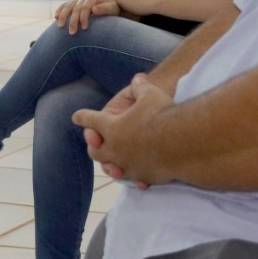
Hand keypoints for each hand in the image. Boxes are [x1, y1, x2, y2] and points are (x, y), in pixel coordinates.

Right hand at [55, 0, 120, 34]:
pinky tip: (55, 17)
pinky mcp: (75, 3)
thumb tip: (94, 9)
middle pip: (75, 8)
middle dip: (73, 21)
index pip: (86, 7)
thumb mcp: (112, 8)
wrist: (110, 3)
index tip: (84, 28)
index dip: (84, 18)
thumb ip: (104, 9)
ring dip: (63, 16)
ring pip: (68, 6)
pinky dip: (60, 10)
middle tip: (72, 33)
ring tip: (60, 26)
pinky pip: (65, 6)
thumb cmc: (113, 7)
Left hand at [72, 73, 174, 187]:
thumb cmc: (162, 114)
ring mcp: (127, 165)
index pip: (91, 120)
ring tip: (113, 164)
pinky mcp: (143, 176)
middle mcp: (114, 149)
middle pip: (95, 151)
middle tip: (94, 142)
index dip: (83, 117)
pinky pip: (133, 178)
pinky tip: (138, 179)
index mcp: (110, 126)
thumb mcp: (150, 93)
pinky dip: (134, 176)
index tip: (76, 117)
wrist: (181, 141)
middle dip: (94, 145)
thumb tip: (139, 79)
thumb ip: (141, 87)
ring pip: (111, 168)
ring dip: (110, 164)